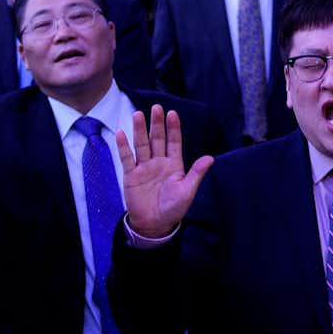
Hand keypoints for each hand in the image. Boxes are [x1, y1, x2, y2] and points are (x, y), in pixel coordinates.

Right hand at [117, 105, 213, 238]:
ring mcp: (144, 167)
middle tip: (156, 107)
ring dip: (140, 130)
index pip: (174, 142)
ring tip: (138, 114)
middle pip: (157, 139)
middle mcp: (159, 162)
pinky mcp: (131, 175)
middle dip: (157, 124)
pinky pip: (127, 158)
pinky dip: (124, 146)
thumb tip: (210, 158)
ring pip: (142, 145)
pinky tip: (122, 133)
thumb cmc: (173, 209)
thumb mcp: (187, 191)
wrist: (154, 225)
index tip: (172, 113)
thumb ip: (196, 173)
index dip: (173, 128)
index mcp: (174, 164)